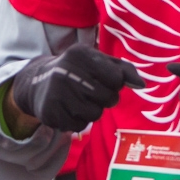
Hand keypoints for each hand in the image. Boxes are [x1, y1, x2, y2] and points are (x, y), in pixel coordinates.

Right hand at [9, 46, 144, 132]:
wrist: (39, 82)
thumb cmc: (79, 71)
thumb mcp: (100, 62)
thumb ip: (124, 70)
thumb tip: (141, 85)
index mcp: (81, 54)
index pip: (117, 79)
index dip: (116, 83)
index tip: (106, 80)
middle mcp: (66, 71)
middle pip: (108, 98)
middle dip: (106, 99)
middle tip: (93, 92)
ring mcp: (56, 93)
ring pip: (95, 114)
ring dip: (92, 111)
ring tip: (81, 100)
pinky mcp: (50, 112)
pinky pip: (79, 126)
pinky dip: (79, 121)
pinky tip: (70, 109)